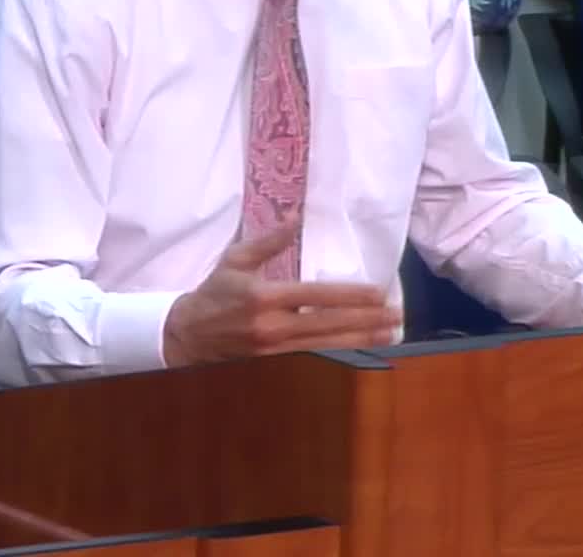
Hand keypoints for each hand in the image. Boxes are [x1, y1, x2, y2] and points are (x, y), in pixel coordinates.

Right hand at [162, 217, 402, 367]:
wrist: (187, 335)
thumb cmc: (213, 292)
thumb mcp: (236, 259)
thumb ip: (269, 241)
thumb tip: (295, 218)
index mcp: (264, 297)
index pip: (316, 297)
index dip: (349, 296)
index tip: (377, 293)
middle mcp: (272, 326)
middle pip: (328, 324)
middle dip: (365, 320)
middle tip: (395, 316)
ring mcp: (274, 350)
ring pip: (326, 345)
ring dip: (360, 339)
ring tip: (388, 333)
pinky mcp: (273, 364)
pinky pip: (313, 358)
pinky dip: (339, 352)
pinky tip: (359, 347)